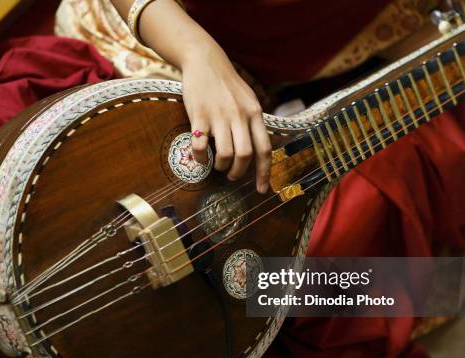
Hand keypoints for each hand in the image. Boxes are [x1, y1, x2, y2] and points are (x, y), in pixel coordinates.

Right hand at [180, 44, 271, 192]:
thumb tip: (259, 149)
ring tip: (217, 165)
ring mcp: (219, 116)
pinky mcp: (199, 116)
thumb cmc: (226, 84)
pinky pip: (201, 146)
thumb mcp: (248, 99)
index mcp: (255, 113)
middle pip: (245, 155)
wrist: (204, 61)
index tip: (262, 190)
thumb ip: (254, 121)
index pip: (265, 149)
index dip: (265, 173)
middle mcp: (240, 115)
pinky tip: (200, 157)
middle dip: (239, 173)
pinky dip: (200, 158)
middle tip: (232, 176)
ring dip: (221, 167)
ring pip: (225, 154)